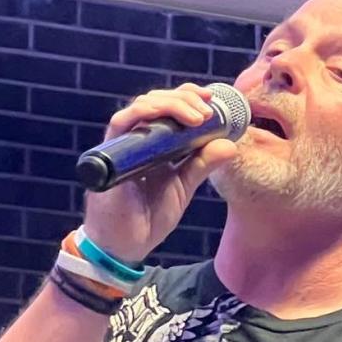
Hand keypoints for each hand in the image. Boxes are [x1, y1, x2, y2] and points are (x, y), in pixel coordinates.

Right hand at [82, 83, 241, 263]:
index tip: (211, 100)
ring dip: (171, 104)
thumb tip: (230, 145)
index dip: (188, 96)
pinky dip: (142, 113)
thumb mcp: (183, 187)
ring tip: (197, 118)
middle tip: (207, 110)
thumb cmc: (149, 216)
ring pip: (142, 105)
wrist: (125, 244)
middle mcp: (138, 137)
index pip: (169, 107)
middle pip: (158, 100)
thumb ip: (202, 165)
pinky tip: (162, 115)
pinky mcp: (111, 153)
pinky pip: (121, 122)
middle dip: (185, 98)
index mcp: (155, 143)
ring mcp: (123, 143)